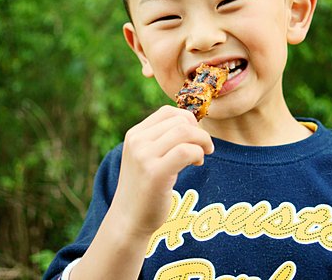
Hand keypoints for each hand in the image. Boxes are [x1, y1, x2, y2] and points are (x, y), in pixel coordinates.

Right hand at [109, 105, 213, 238]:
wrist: (128, 220)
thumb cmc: (144, 189)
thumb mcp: (145, 157)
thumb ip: (161, 139)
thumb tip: (191, 121)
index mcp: (134, 134)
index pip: (168, 111)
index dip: (188, 120)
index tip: (194, 138)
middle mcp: (137, 142)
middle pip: (180, 120)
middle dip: (199, 132)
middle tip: (202, 149)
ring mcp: (144, 157)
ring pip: (184, 132)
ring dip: (202, 141)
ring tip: (201, 156)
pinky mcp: (155, 173)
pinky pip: (185, 151)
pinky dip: (198, 154)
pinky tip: (197, 163)